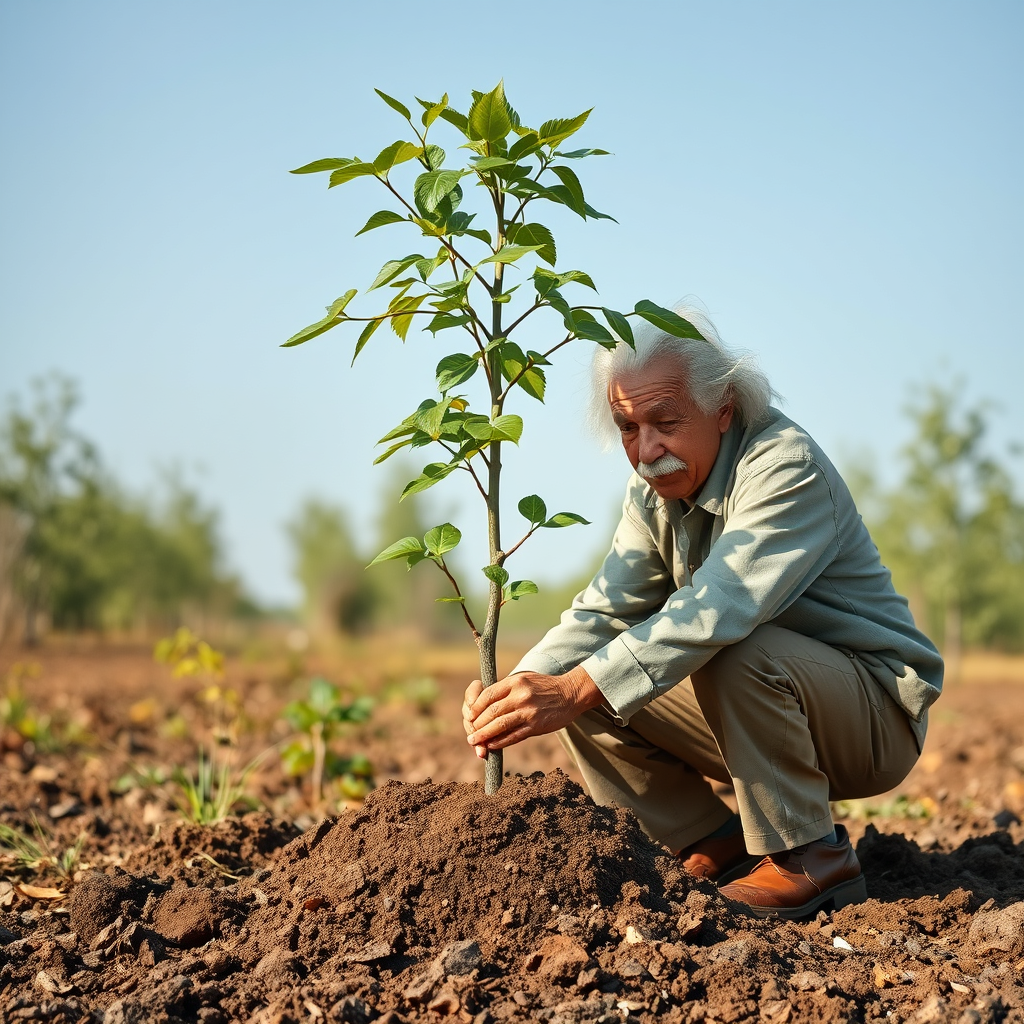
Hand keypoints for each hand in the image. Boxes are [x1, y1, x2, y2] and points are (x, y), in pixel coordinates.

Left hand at [462, 667, 603, 756]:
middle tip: (470, 732)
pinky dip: (500, 742)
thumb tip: (483, 705)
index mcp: (515, 681)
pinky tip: (491, 746)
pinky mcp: (536, 725)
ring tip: (474, 741)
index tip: (469, 716)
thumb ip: (506, 689)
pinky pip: (513, 736)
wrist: (570, 693)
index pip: (487, 695)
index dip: (475, 708)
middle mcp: (521, 695)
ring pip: (500, 725)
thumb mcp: (524, 679)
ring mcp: (529, 711)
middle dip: (477, 724)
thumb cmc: (544, 687)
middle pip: (491, 712)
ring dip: (484, 735)